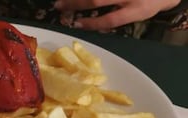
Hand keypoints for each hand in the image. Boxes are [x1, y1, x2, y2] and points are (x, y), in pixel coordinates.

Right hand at [54, 0, 180, 29]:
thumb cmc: (149, 2)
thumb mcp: (136, 13)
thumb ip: (116, 17)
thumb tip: (87, 21)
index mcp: (136, 10)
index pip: (110, 19)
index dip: (91, 23)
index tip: (76, 24)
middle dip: (75, 3)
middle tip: (59, 5)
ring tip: (62, 0)